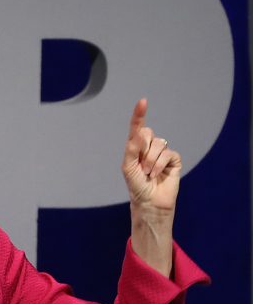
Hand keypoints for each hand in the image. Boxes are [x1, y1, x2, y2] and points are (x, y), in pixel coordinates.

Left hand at [121, 98, 180, 212]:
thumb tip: (139, 132)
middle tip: (141, 166)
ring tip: (148, 173)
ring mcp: (162, 153)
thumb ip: (132, 148)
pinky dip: (160, 165)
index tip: (143, 101)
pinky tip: (157, 174)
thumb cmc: (136, 185)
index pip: (137, 128)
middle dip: (143, 150)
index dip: (139, 115)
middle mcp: (149, 148)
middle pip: (148, 134)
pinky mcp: (174, 160)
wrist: (149, 202)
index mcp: (136, 148)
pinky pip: (168, 154)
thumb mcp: (128, 166)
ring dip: (151, 161)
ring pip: (158, 144)